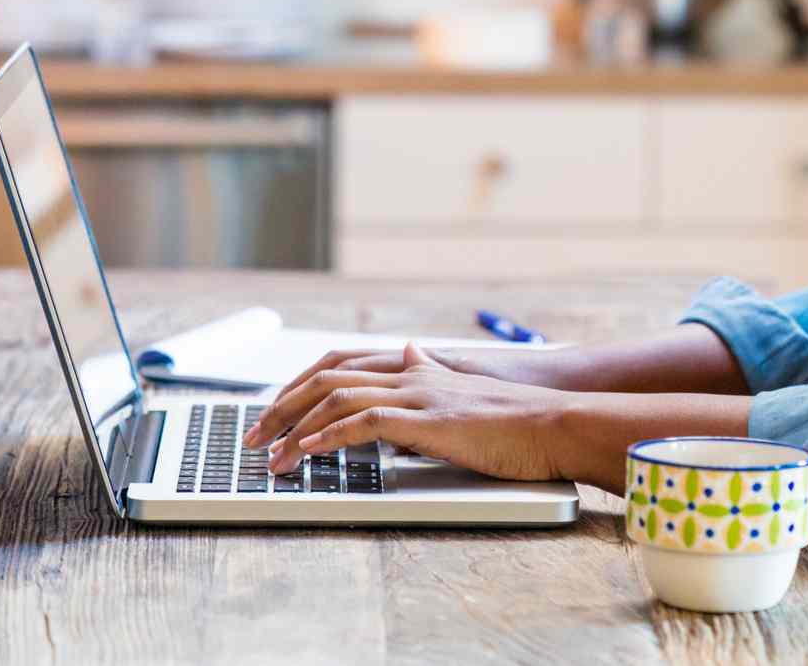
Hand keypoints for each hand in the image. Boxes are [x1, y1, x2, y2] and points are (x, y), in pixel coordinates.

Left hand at [243, 342, 575, 480]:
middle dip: (280, 406)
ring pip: (336, 397)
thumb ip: (432, 373)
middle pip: (326, 377)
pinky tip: (304, 453)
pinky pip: (362, 422)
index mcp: (417, 368)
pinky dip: (326, 436)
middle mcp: (411, 373)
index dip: (299, 386)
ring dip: (292, 426)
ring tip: (267, 455)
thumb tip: (409, 352)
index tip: (272, 413)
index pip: (341, 365)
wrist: (555, 422)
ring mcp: (418, 394)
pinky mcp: (428, 420)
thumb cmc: (517, 417)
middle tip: (251, 437)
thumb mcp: (466, 388)